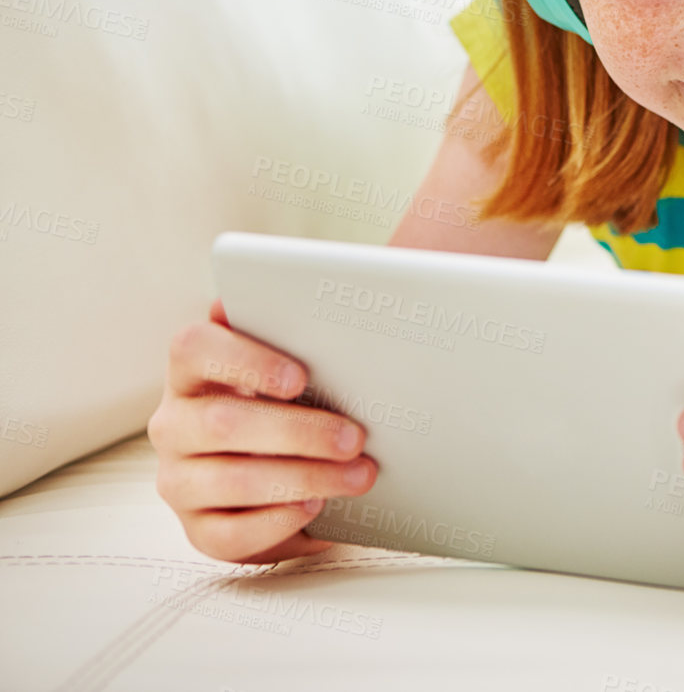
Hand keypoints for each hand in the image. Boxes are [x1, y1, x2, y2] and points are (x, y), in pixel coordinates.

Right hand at [147, 298, 377, 563]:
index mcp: (193, 371)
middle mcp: (174, 424)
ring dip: (303, 478)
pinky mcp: (198, 528)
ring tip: (358, 475)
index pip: (193, 348)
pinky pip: (229, 533)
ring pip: (230, 481)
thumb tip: (314, 301)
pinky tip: (315, 507)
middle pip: (221, 423)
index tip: (300, 377)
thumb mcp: (294, 368)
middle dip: (298, 431)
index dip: (244, 359)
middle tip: (355, 437)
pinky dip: (277, 521)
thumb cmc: (292, 403)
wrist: (289, 469)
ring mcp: (179, 479)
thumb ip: (296, 333)